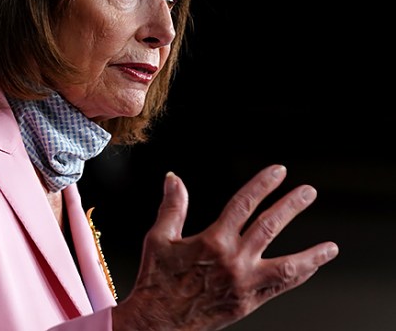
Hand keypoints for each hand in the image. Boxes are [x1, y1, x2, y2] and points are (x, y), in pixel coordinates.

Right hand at [111, 165, 338, 330]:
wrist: (160, 321)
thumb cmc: (156, 280)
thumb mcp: (158, 239)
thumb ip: (172, 207)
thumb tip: (173, 179)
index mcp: (212, 241)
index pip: (243, 205)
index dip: (262, 185)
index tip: (278, 172)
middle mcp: (232, 261)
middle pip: (269, 227)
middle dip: (291, 207)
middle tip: (308, 192)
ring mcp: (244, 283)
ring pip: (287, 266)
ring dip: (311, 255)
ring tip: (331, 247)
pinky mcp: (248, 302)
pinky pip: (281, 288)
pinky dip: (299, 276)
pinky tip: (311, 269)